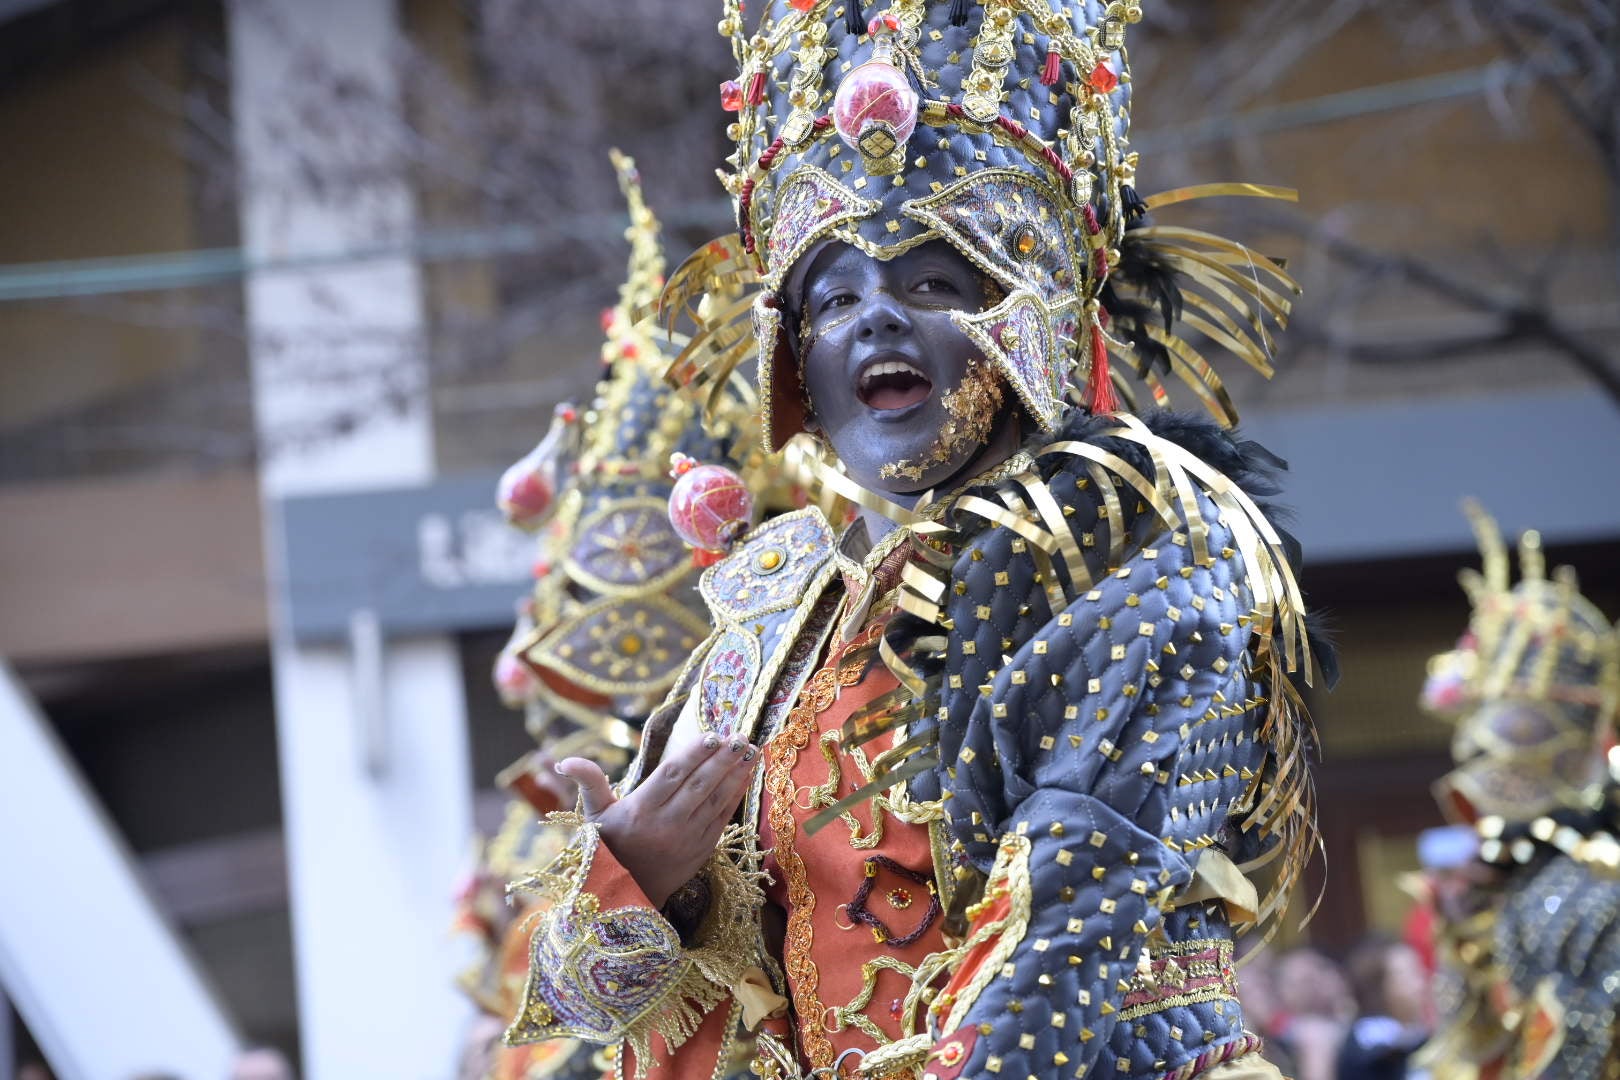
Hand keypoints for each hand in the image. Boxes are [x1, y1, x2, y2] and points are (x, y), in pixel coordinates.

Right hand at [554, 730, 757, 907]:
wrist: (628, 896)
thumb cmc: (609, 847)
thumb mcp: (594, 816)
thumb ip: (589, 783)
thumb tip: (564, 761)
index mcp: (639, 811)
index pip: (671, 776)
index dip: (693, 755)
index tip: (712, 735)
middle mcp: (666, 824)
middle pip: (699, 785)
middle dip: (722, 759)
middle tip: (740, 736)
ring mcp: (687, 838)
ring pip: (715, 799)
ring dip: (735, 773)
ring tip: (751, 749)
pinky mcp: (702, 849)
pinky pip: (722, 817)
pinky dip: (735, 794)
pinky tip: (746, 774)